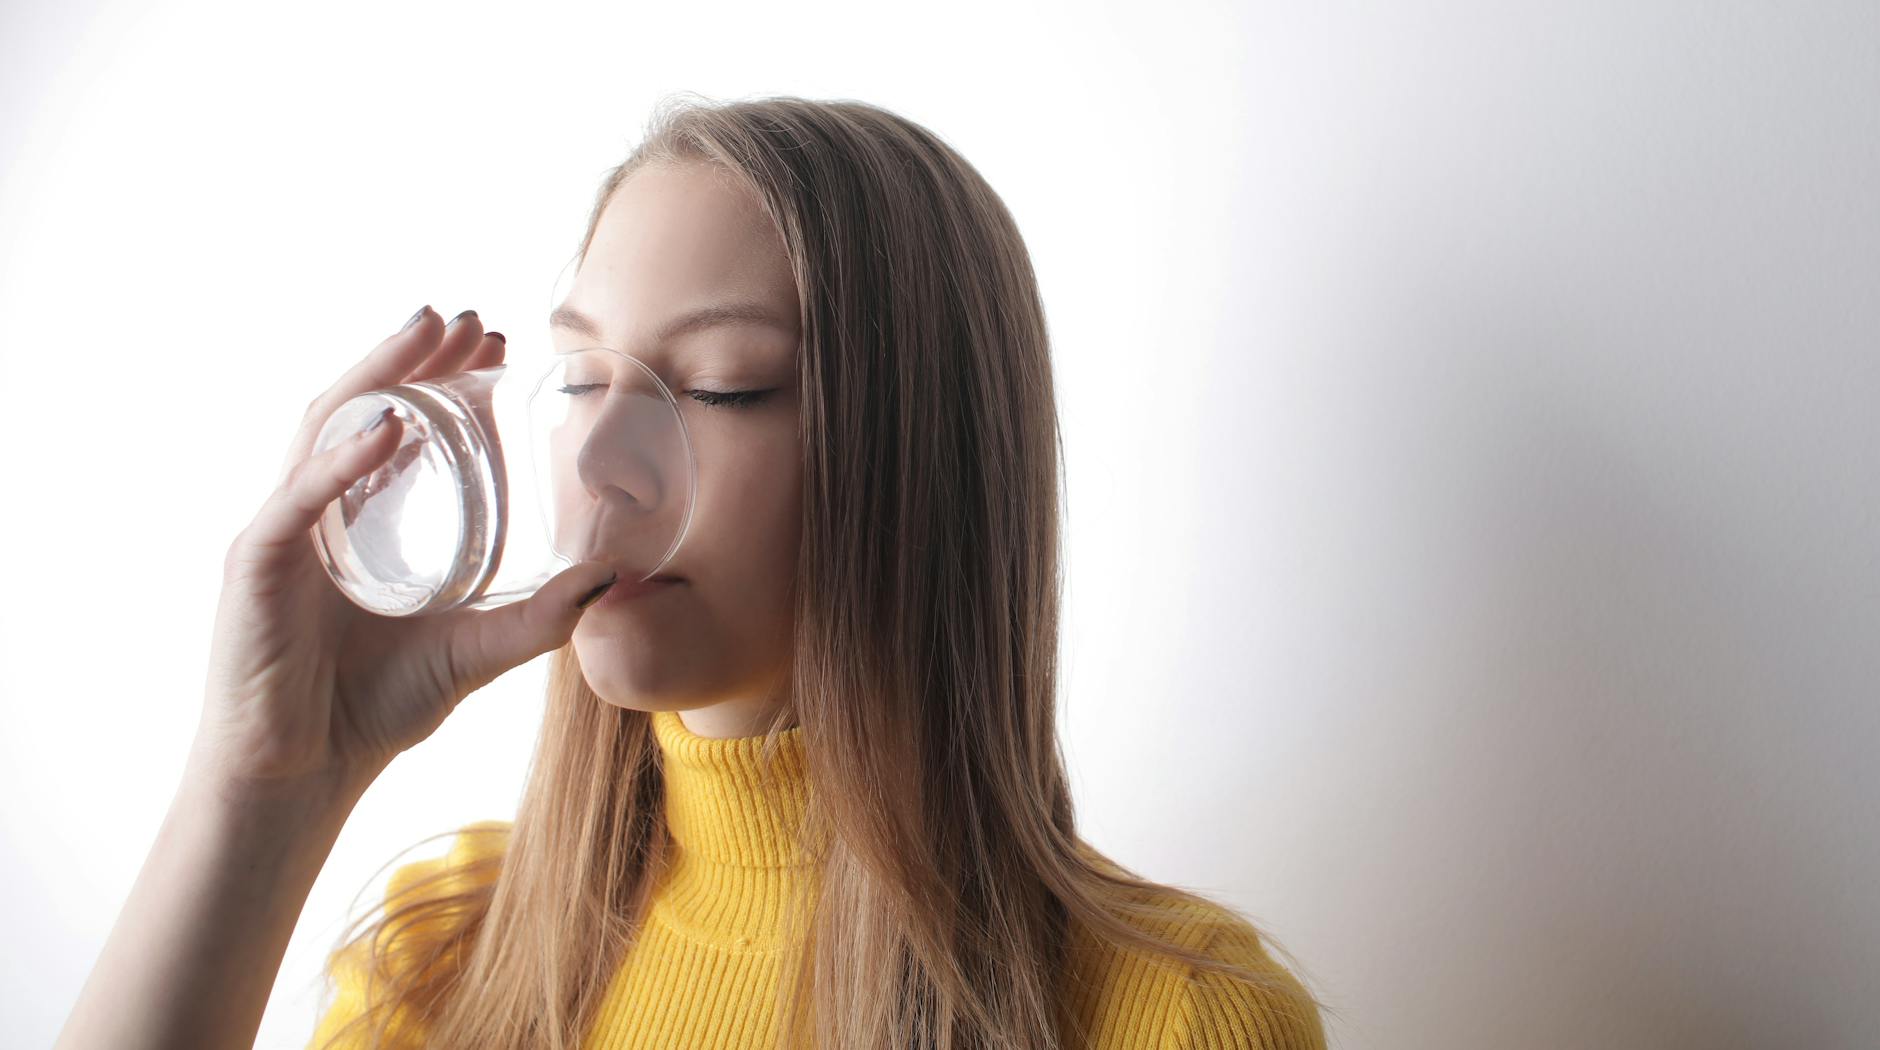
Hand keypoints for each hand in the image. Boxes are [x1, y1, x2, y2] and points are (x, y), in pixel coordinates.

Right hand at [192, 306, 617, 797]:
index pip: (399, 426)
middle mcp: (315, 510)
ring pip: (325, 428)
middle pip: (362, 408)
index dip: (442, 379)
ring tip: (425, 335)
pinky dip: (341, 460)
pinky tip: (387, 426)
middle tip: (467, 318)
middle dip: (414, 357)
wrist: (303, 775)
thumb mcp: (477, 650)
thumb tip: (613, 575)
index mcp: (359, 518)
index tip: (495, 345)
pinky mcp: (257, 566)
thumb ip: (541, 615)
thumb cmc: (372, 709)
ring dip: (377, 375)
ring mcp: (283, 531)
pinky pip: (299, 499)